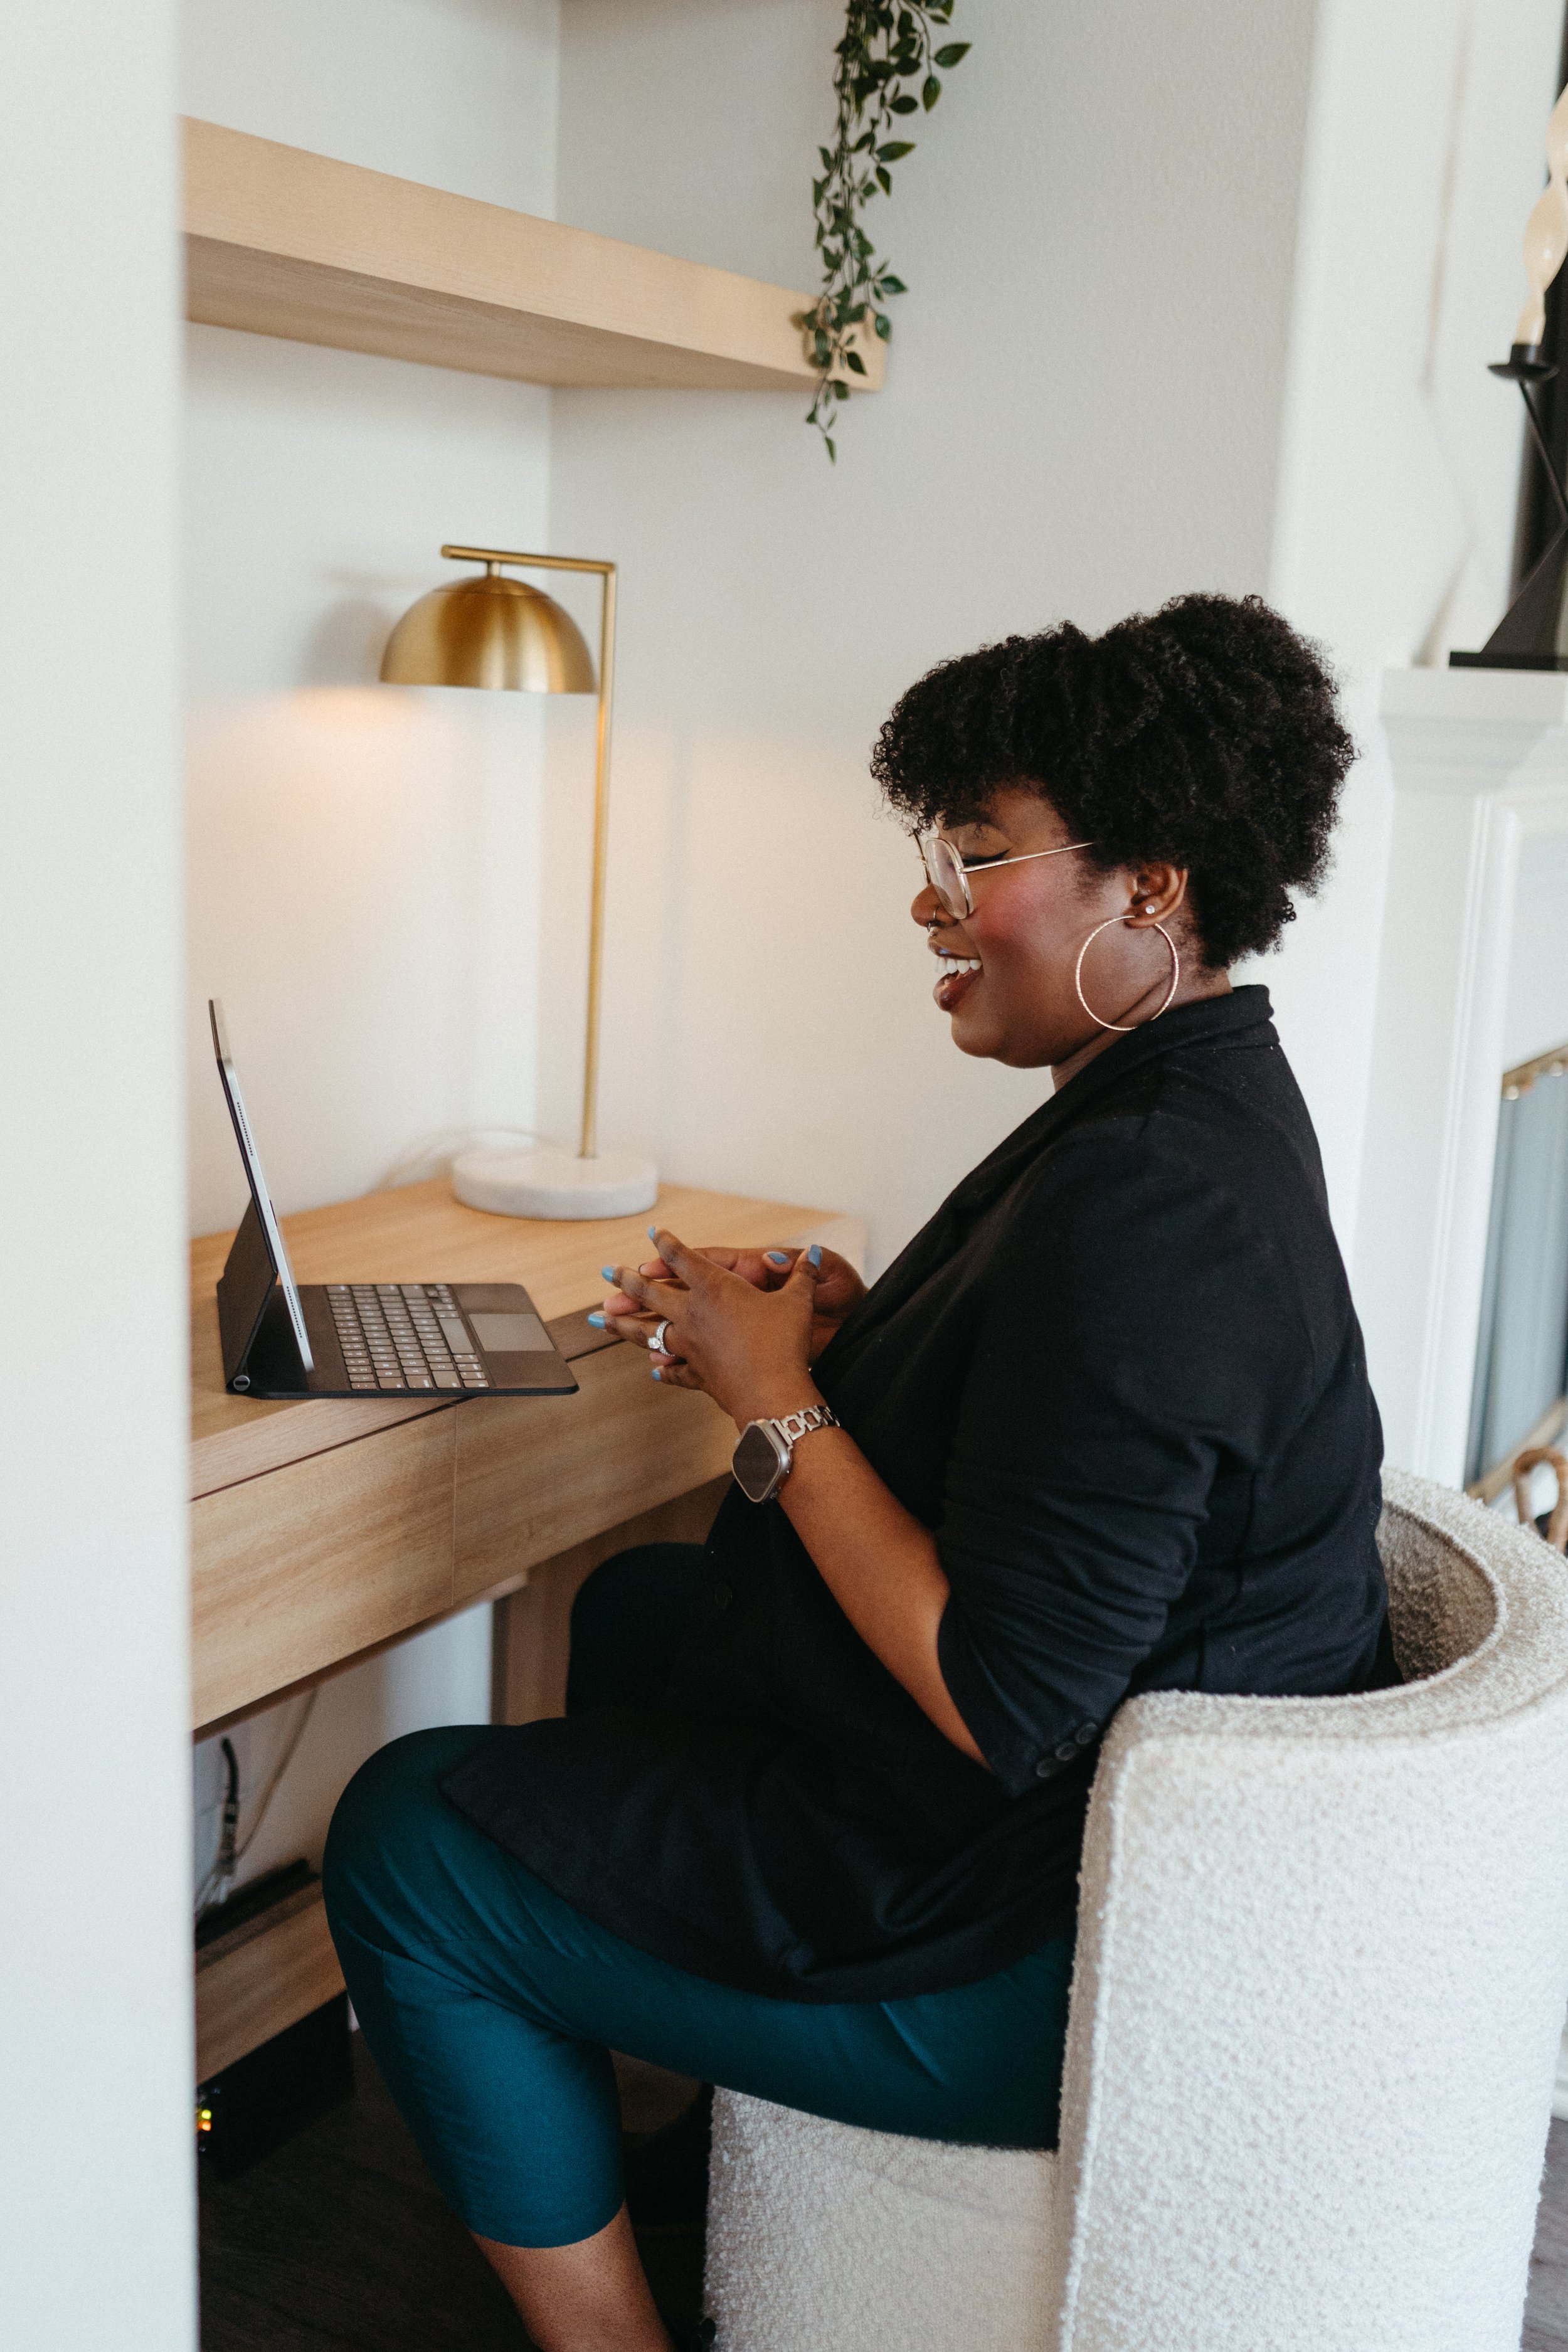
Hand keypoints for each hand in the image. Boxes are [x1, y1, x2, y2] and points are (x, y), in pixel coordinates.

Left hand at [601, 1226, 826, 1427]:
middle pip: (650, 1292)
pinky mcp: (693, 1374)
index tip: (654, 1233)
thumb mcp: (798, 1302)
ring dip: (622, 1322)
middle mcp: (692, 1314)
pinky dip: (662, 1368)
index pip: (683, 1258)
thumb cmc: (784, 1344)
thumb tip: (815, 1253)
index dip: (667, 1243)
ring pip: (645, 1331)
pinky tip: (653, 1369)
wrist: (772, 1394)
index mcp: (714, 1288)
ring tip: (600, 1318)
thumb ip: (803, 1275)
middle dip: (627, 1280)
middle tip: (607, 1272)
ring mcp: (688, 1346)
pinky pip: (671, 1370)